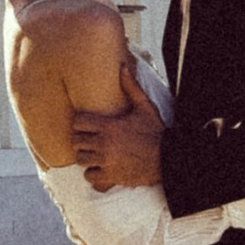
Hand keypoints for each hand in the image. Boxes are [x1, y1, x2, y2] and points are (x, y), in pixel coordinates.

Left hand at [69, 59, 165, 193]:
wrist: (169, 158)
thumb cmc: (156, 132)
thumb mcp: (144, 108)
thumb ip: (131, 87)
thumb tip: (123, 67)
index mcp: (109, 126)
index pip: (78, 122)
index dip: (80, 123)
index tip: (86, 125)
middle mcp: (105, 144)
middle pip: (76, 141)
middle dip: (80, 140)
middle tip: (88, 140)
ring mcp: (107, 161)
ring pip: (80, 159)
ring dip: (85, 156)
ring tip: (93, 154)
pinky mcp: (111, 177)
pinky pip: (89, 176)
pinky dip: (92, 173)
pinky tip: (100, 168)